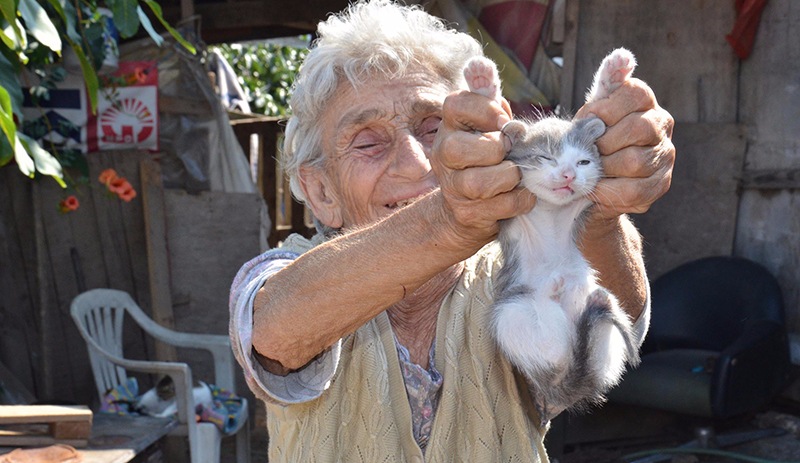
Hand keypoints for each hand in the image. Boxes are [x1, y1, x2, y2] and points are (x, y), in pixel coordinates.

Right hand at [430, 90, 535, 246]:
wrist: (468, 208)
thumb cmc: (485, 155)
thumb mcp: (486, 121)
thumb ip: (485, 92)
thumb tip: (480, 63)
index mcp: (449, 126)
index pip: (456, 104)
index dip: (485, 110)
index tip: (503, 121)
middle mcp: (443, 155)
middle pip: (459, 148)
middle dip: (495, 149)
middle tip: (509, 152)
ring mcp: (452, 188)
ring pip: (479, 182)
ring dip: (509, 178)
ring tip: (517, 175)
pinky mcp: (467, 214)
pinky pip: (498, 207)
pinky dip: (519, 200)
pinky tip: (523, 195)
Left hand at [576, 78, 674, 219]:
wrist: (591, 182)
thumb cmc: (591, 139)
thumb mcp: (593, 110)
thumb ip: (606, 81)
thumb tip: (622, 55)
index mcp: (645, 102)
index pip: (635, 94)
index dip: (607, 108)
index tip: (588, 120)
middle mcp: (661, 126)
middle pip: (638, 128)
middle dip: (605, 142)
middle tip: (588, 149)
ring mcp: (664, 157)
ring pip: (634, 161)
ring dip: (604, 167)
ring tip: (591, 169)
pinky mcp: (659, 185)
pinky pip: (633, 189)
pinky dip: (607, 190)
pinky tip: (596, 187)